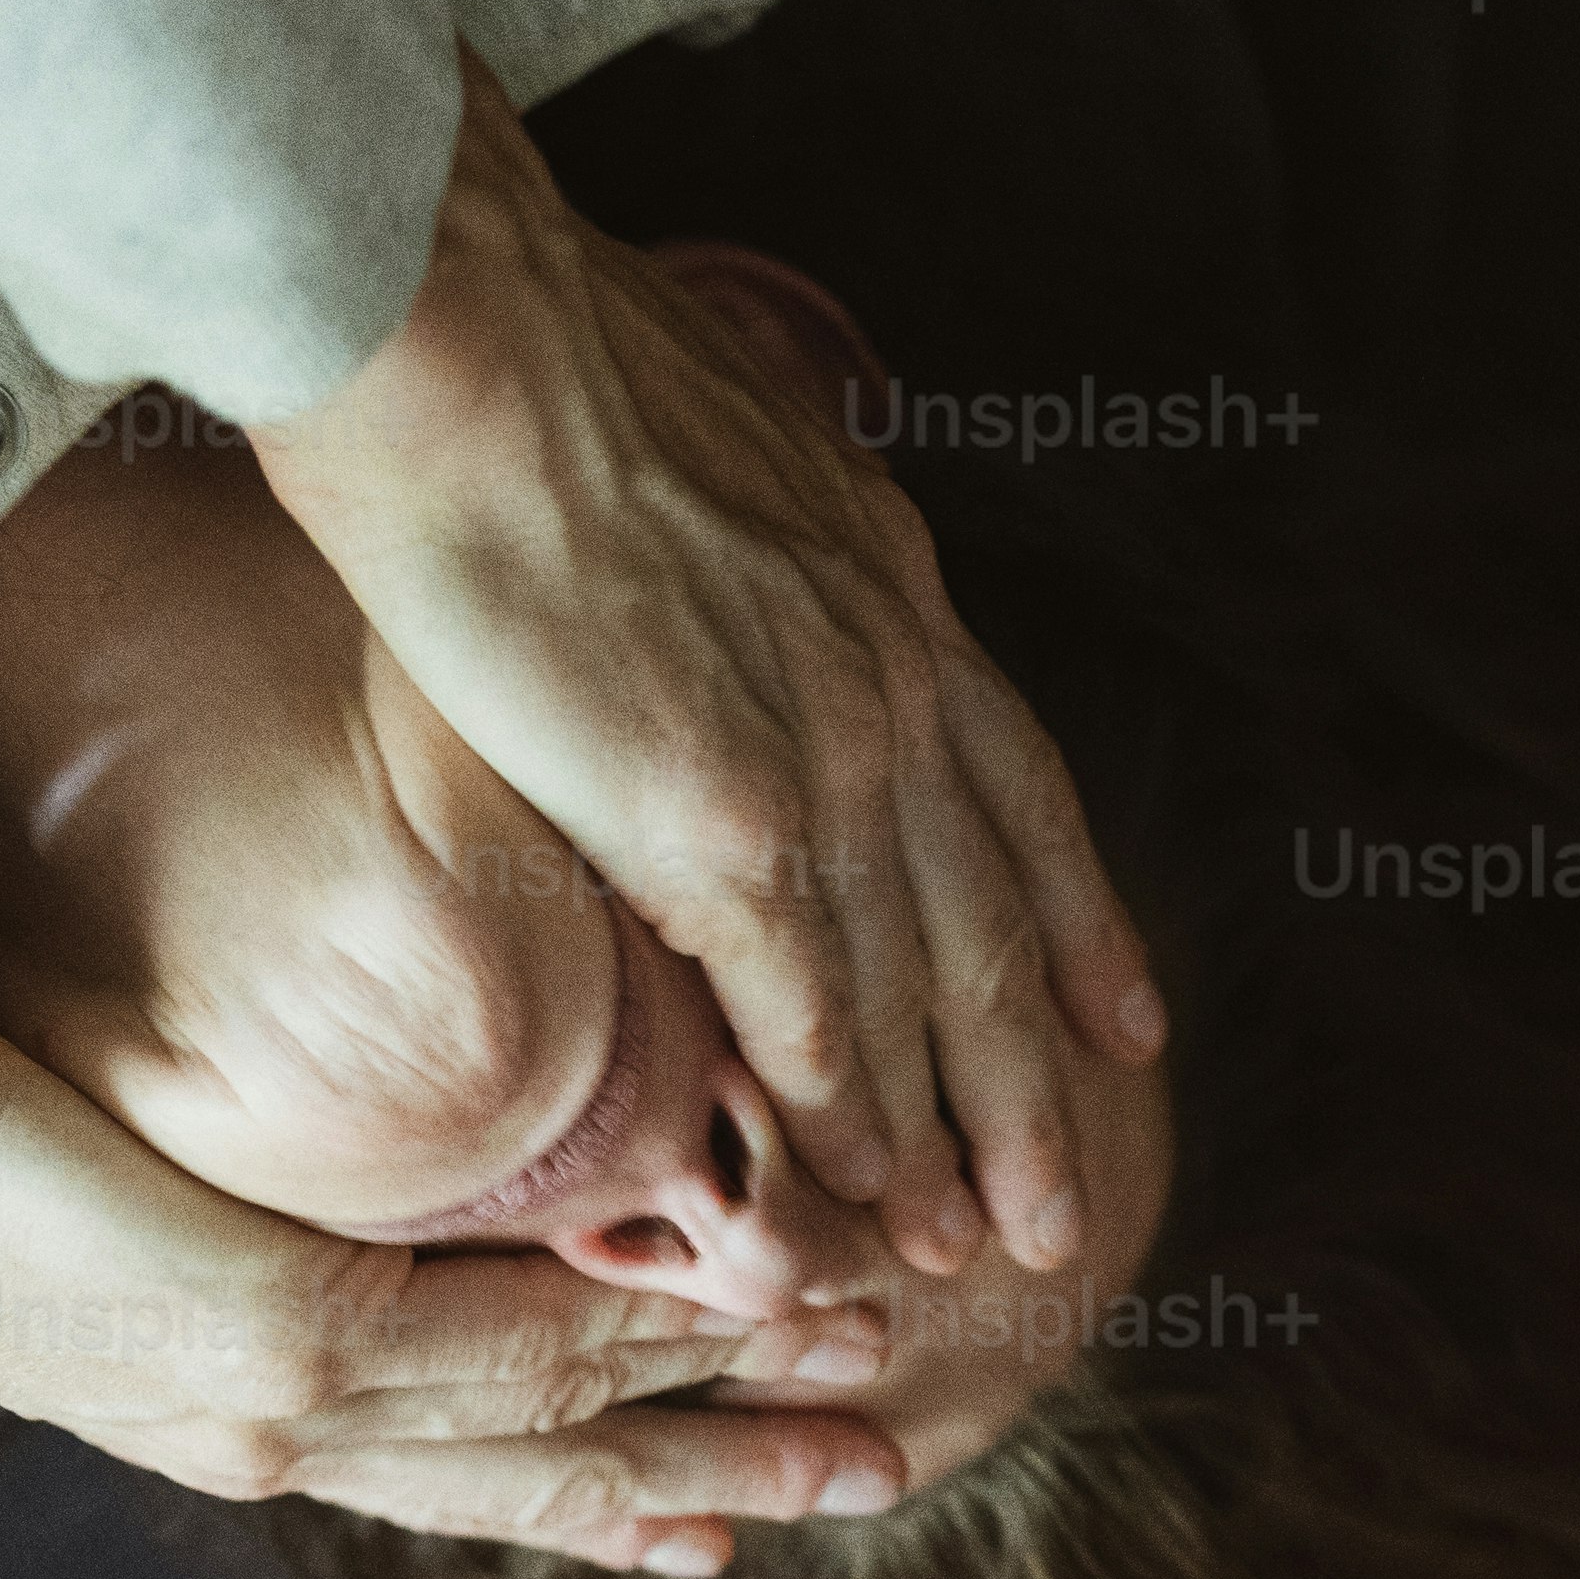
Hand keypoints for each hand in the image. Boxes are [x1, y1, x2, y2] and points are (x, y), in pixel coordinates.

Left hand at [0, 858, 908, 1573]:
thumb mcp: (132, 1177)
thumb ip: (249, 1185)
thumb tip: (338, 1124)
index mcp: (248, 1410)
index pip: (475, 1466)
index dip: (619, 1486)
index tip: (733, 1509)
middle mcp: (279, 1439)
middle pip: (546, 1482)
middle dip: (715, 1485)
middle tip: (867, 1478)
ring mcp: (283, 1404)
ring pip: (552, 1426)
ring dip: (713, 1420)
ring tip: (849, 1390)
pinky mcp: (277, 1335)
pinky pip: (494, 1343)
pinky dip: (623, 1337)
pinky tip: (719, 1313)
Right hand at [248, 55, 1163, 1279]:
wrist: (454, 327)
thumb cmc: (520, 352)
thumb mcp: (704, 436)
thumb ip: (743, 541)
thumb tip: (713, 564)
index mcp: (887, 583)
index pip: (1025, 785)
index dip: (1079, 918)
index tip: (1125, 1022)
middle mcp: (888, 675)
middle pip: (998, 919)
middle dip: (1038, 1083)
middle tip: (1065, 1212)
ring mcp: (817, 750)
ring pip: (922, 984)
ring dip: (950, 1134)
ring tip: (973, 1251)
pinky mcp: (717, 813)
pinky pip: (808, 1001)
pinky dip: (842, 1113)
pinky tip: (854, 1195)